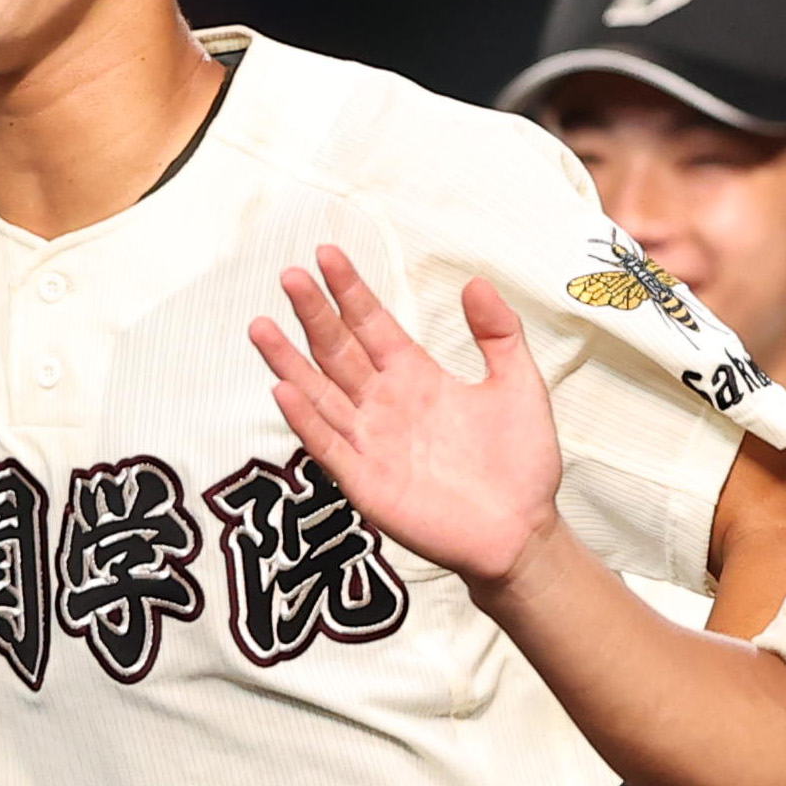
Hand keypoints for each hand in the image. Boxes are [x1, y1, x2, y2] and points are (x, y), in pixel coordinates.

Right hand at [253, 246, 565, 585]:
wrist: (522, 531)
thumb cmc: (521, 462)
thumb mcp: (519, 385)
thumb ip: (499, 333)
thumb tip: (476, 282)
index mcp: (416, 377)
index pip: (372, 325)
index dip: (350, 291)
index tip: (327, 254)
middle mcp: (385, 405)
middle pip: (338, 352)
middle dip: (314, 314)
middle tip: (290, 275)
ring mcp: (372, 443)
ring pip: (321, 395)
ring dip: (290, 362)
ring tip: (262, 326)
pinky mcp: (367, 484)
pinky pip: (330, 447)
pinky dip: (307, 421)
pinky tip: (285, 391)